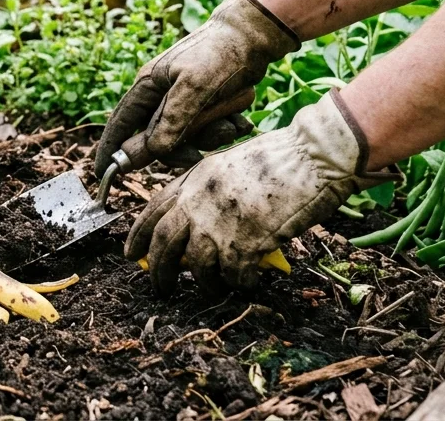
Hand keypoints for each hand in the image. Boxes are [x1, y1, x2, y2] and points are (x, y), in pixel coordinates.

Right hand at [94, 0, 299, 176]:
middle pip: (157, 139)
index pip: (121, 122)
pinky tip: (239, 118)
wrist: (254, 36)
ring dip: (211, 136)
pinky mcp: (207, 106)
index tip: (103, 175)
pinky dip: (225, 128)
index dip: (111, 149)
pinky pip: (210, 132)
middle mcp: (162, 95)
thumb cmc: (220, 53)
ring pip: (188, 138)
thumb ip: (172, 120)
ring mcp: (185, 102)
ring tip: (230, 123)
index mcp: (148, 86)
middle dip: (180, 147)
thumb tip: (154, 151)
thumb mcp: (194, 87)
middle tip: (196, 156)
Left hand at [125, 91, 395, 293]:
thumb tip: (193, 225)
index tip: (131, 254)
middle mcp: (198, 200)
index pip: (153, 211)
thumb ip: (207, 191)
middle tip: (161, 288)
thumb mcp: (228, 165)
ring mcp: (219, 222)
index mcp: (194, 178)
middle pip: (164, 244)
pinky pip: (234, 276)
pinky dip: (239, 283)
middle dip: (158, 270)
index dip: (138, 236)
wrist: (313, 156)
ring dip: (204, 283)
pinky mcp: (246, 242)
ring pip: (197, 266)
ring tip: (213, 288)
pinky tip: (248, 281)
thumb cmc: (280, 158)